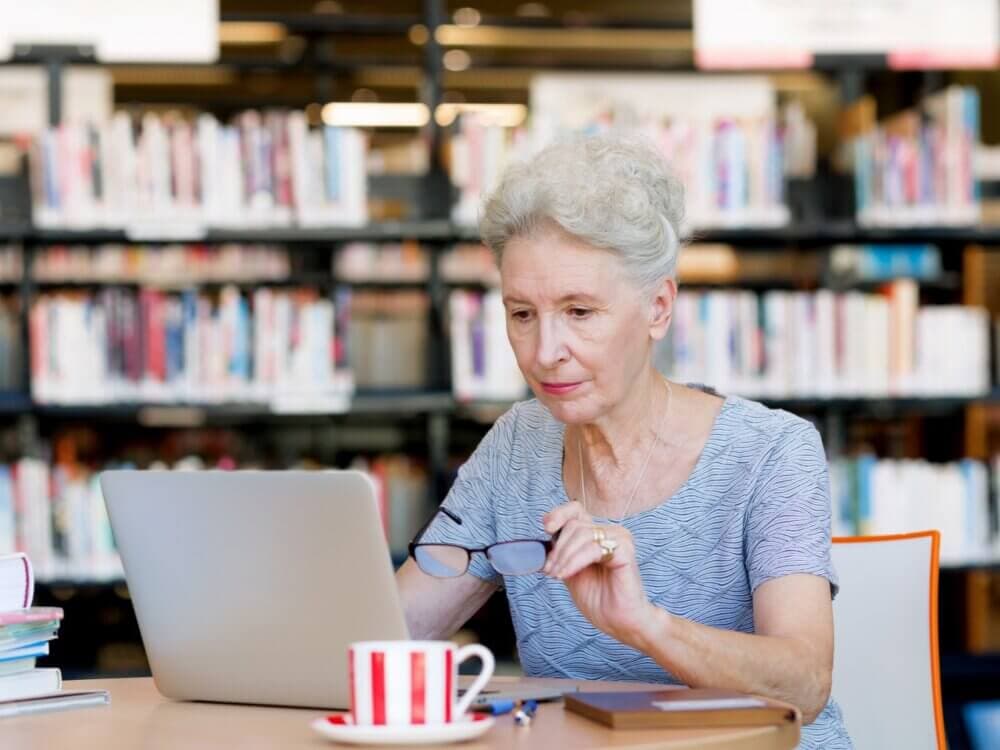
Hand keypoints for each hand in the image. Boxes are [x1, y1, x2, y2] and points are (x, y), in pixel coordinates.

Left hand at [542, 501, 656, 645]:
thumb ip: (560, 553)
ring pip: (581, 534)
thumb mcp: (570, 571)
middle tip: (550, 570)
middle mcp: (610, 532)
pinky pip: (592, 548)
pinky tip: (566, 575)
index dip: (558, 514)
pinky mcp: (625, 550)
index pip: (576, 509)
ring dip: (563, 557)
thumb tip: (541, 541)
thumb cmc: (598, 599)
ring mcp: (620, 539)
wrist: (618, 621)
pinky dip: (574, 561)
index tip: (546, 528)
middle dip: (557, 548)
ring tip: (558, 575)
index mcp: (597, 534)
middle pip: (574, 524)